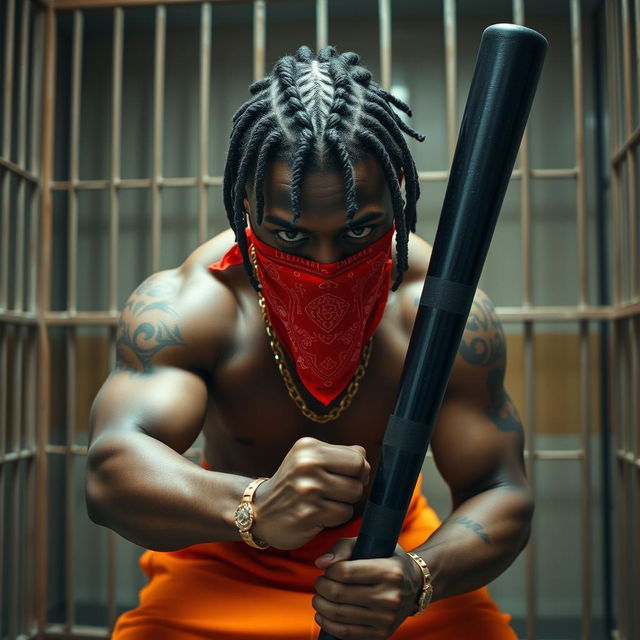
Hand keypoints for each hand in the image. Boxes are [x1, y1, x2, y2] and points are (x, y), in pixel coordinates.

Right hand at [252, 437, 369, 549]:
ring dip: (344, 503)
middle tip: (333, 491)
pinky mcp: (310, 513)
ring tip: (323, 502)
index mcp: (309, 447)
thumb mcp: (309, 458)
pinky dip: (335, 517)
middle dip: (353, 486)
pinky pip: (343, 514)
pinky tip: (317, 514)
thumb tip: (366, 461)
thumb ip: (339, 455)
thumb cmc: (293, 484)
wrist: (260, 511)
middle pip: (359, 475)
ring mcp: (308, 489)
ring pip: (354, 495)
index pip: (357, 455)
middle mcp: (307, 464)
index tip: (345, 476)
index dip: (358, 469)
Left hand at [312, 537, 423, 639]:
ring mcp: (386, 619)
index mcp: (389, 571)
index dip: (329, 571)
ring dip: (321, 605)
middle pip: (339, 593)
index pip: (345, 572)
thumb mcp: (371, 544)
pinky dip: (328, 624)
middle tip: (320, 583)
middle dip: (322, 587)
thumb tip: (320, 563)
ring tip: (319, 597)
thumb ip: (343, 548)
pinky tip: (322, 615)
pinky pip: (346, 633)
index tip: (328, 570)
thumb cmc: (387, 559)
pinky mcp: (382, 634)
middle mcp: (390, 597)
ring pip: (339, 614)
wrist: (415, 585)